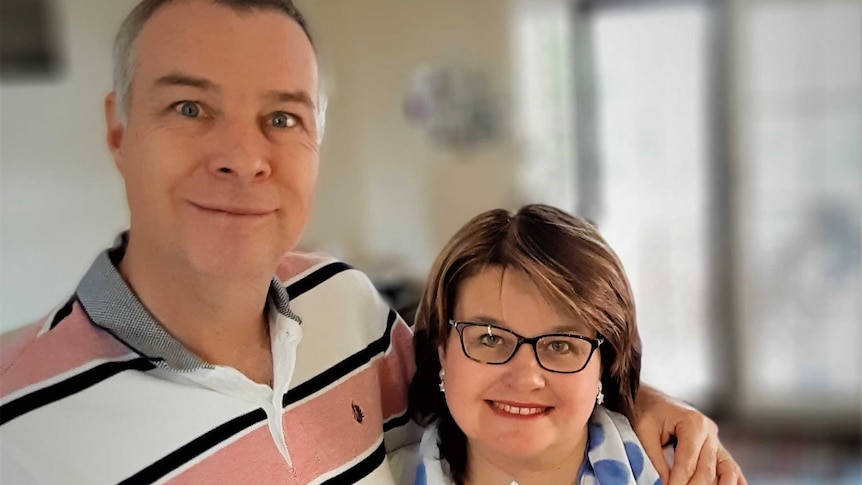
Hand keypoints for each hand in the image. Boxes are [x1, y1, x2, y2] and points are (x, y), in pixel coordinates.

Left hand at [632, 385, 746, 484]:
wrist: (650, 399)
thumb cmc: (646, 411)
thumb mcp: (643, 432)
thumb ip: (654, 459)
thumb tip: (663, 484)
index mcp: (693, 423)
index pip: (687, 462)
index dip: (677, 482)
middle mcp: (709, 431)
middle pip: (706, 469)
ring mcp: (716, 440)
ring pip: (726, 470)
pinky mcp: (717, 448)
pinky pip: (730, 468)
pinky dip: (732, 481)